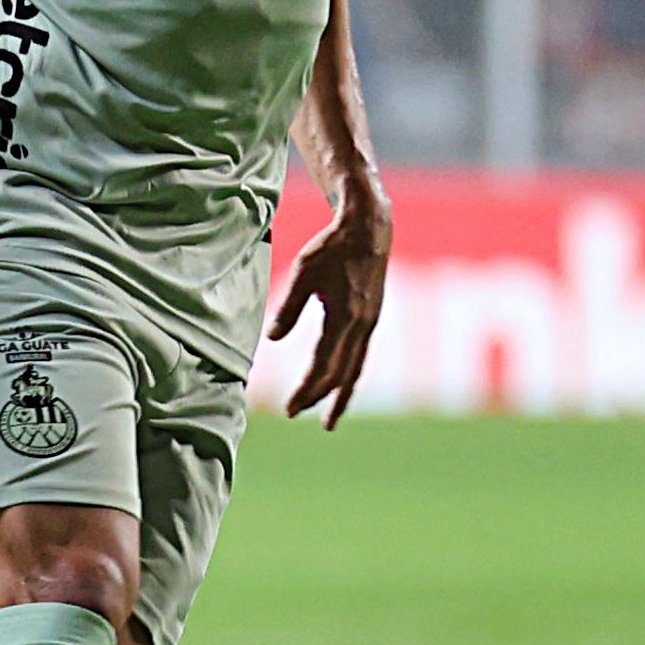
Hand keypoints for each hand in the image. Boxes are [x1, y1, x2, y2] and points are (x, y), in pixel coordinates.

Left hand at [270, 191, 391, 424]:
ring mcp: (371, 323)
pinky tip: (340, 381)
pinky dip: (350, 373)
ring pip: (357, 368)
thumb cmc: (332, 248)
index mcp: (345, 318)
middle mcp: (363, 326)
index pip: (324, 367)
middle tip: (296, 413)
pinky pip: (361, 354)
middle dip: (320, 398)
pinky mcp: (373, 316)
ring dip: (341, 394)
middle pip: (342, 374)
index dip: (307, 391)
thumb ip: (287, 307)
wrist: (369, 227)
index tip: (289, 408)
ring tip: (329, 417)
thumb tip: (272, 339)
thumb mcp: (302, 274)